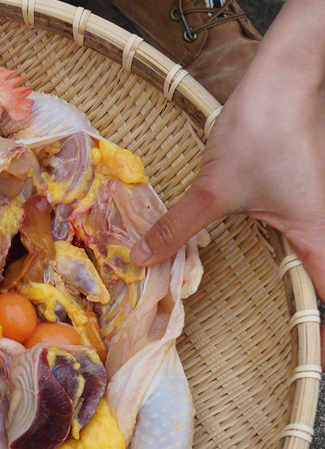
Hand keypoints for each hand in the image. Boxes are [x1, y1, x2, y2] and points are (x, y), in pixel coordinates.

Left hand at [131, 0, 324, 356]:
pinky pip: (302, 243)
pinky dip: (291, 262)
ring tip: (290, 325)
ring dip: (305, 289)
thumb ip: (178, 229)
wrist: (285, 77)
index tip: (318, 371)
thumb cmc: (262, 131)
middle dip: (316, 321)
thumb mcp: (214, 190)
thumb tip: (141, 259)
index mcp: (319, 237)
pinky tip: (273, 269)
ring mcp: (318, 214)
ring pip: (315, 263)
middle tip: (305, 354)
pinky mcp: (303, 199)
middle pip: (324, 285)